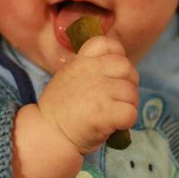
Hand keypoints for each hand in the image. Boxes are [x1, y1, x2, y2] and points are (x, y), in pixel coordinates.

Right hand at [38, 36, 139, 154]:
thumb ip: (88, 70)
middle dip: (129, 83)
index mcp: (82, 62)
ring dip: (128, 105)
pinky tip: (115, 125)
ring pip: (132, 92)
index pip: (108, 44)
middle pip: (127, 67)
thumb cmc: (60, 110)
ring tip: (115, 115)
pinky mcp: (105, 112)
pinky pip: (130, 112)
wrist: (47, 134)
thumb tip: (114, 73)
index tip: (114, 73)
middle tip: (118, 99)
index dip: (118, 56)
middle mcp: (91, 71)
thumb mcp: (68, 77)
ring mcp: (99, 90)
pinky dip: (127, 121)